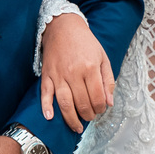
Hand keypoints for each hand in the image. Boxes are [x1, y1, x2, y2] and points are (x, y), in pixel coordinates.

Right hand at [39, 12, 113, 132]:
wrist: (63, 26)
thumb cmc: (85, 42)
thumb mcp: (103, 57)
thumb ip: (108, 80)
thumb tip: (109, 103)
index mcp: (90, 67)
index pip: (97, 97)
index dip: (101, 108)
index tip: (101, 109)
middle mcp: (74, 72)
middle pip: (82, 103)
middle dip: (88, 115)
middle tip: (90, 117)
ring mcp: (59, 74)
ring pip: (65, 103)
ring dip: (71, 119)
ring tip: (77, 127)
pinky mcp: (47, 74)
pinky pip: (45, 93)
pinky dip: (46, 106)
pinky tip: (49, 117)